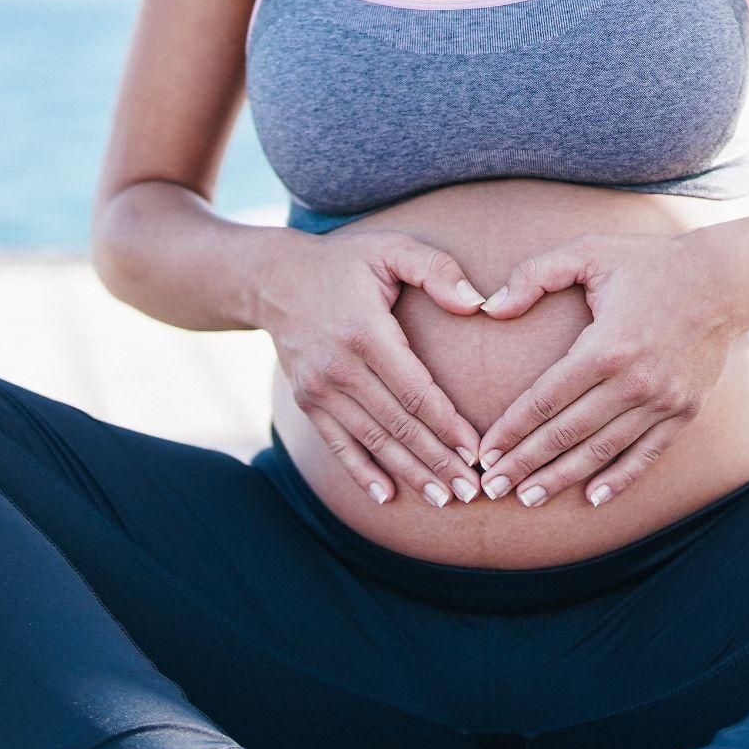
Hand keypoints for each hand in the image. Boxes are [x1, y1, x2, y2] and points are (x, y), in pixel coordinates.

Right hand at [257, 228, 488, 507]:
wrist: (271, 278)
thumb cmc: (343, 262)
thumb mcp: (391, 248)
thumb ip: (437, 269)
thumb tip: (477, 303)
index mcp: (365, 332)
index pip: (415, 390)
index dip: (447, 425)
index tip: (476, 451)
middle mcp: (339, 367)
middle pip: (397, 425)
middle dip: (437, 461)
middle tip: (471, 490)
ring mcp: (319, 388)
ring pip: (372, 441)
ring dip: (409, 473)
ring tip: (443, 500)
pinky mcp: (307, 401)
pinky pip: (338, 444)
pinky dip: (362, 472)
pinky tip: (387, 497)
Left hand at [472, 231, 748, 508]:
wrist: (725, 281)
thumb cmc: (649, 263)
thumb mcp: (589, 252)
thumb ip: (534, 275)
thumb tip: (490, 308)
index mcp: (607, 345)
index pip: (546, 399)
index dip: (512, 429)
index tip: (485, 452)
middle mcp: (635, 381)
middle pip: (568, 433)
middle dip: (526, 463)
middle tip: (492, 487)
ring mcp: (663, 401)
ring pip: (602, 451)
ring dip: (562, 478)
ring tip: (528, 498)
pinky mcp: (684, 412)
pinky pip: (647, 454)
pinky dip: (619, 479)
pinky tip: (592, 498)